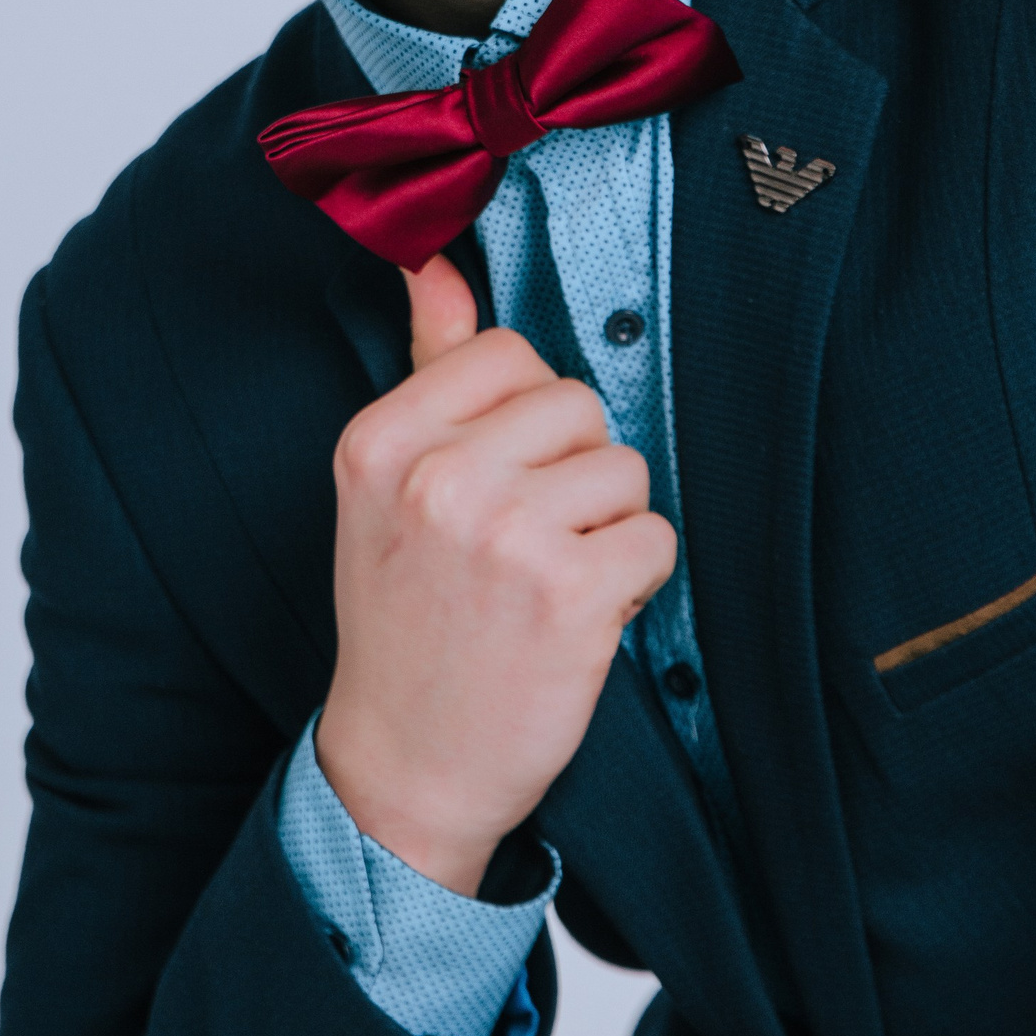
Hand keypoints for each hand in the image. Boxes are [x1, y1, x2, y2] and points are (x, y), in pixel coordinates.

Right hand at [313, 254, 676, 895]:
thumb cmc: (404, 617)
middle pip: (579, 404)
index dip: (528, 415)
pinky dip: (634, 579)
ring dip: (608, 526)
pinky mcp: (571, 594)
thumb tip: (437, 267)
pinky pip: (654, 536)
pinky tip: (581, 617)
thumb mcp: (386, 488)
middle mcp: (437, 479)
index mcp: (381, 442)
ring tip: (550, 581)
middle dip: (576, 468)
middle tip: (527, 540)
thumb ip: (426, 371)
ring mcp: (505, 536)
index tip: (501, 475)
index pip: (509, 354)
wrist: (405, 767)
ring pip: (626, 469)